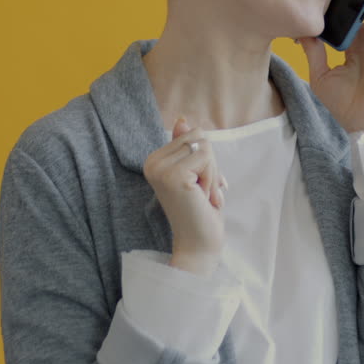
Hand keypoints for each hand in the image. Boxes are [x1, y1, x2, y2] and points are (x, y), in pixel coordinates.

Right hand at [142, 117, 227, 274]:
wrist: (198, 243)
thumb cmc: (201, 209)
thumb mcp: (196, 172)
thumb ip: (187, 147)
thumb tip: (182, 120)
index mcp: (154, 160)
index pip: (191, 133)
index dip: (204, 157)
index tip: (198, 183)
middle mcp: (151, 163)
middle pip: (198, 136)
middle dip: (210, 163)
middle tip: (202, 190)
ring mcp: (161, 169)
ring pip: (204, 145)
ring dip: (212, 171)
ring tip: (202, 194)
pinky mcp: (175, 176)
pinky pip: (206, 158)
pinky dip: (212, 178)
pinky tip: (202, 197)